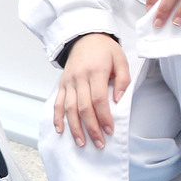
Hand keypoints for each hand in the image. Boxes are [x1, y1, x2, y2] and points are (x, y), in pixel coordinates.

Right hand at [53, 33, 129, 149]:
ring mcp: (68, 82)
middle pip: (83, 107)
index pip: (99, 99)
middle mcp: (79, 78)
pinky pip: (58, 102)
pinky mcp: (62, 84)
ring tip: (82, 142)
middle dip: (91, 128)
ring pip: (69, 108)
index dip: (104, 117)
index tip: (110, 130)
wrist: (84, 37)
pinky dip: (57, 117)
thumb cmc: (104, 50)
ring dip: (75, 127)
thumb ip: (123, 79)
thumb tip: (119, 100)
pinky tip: (60, 130)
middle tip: (99, 143)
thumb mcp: (120, 59)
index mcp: (95, 72)